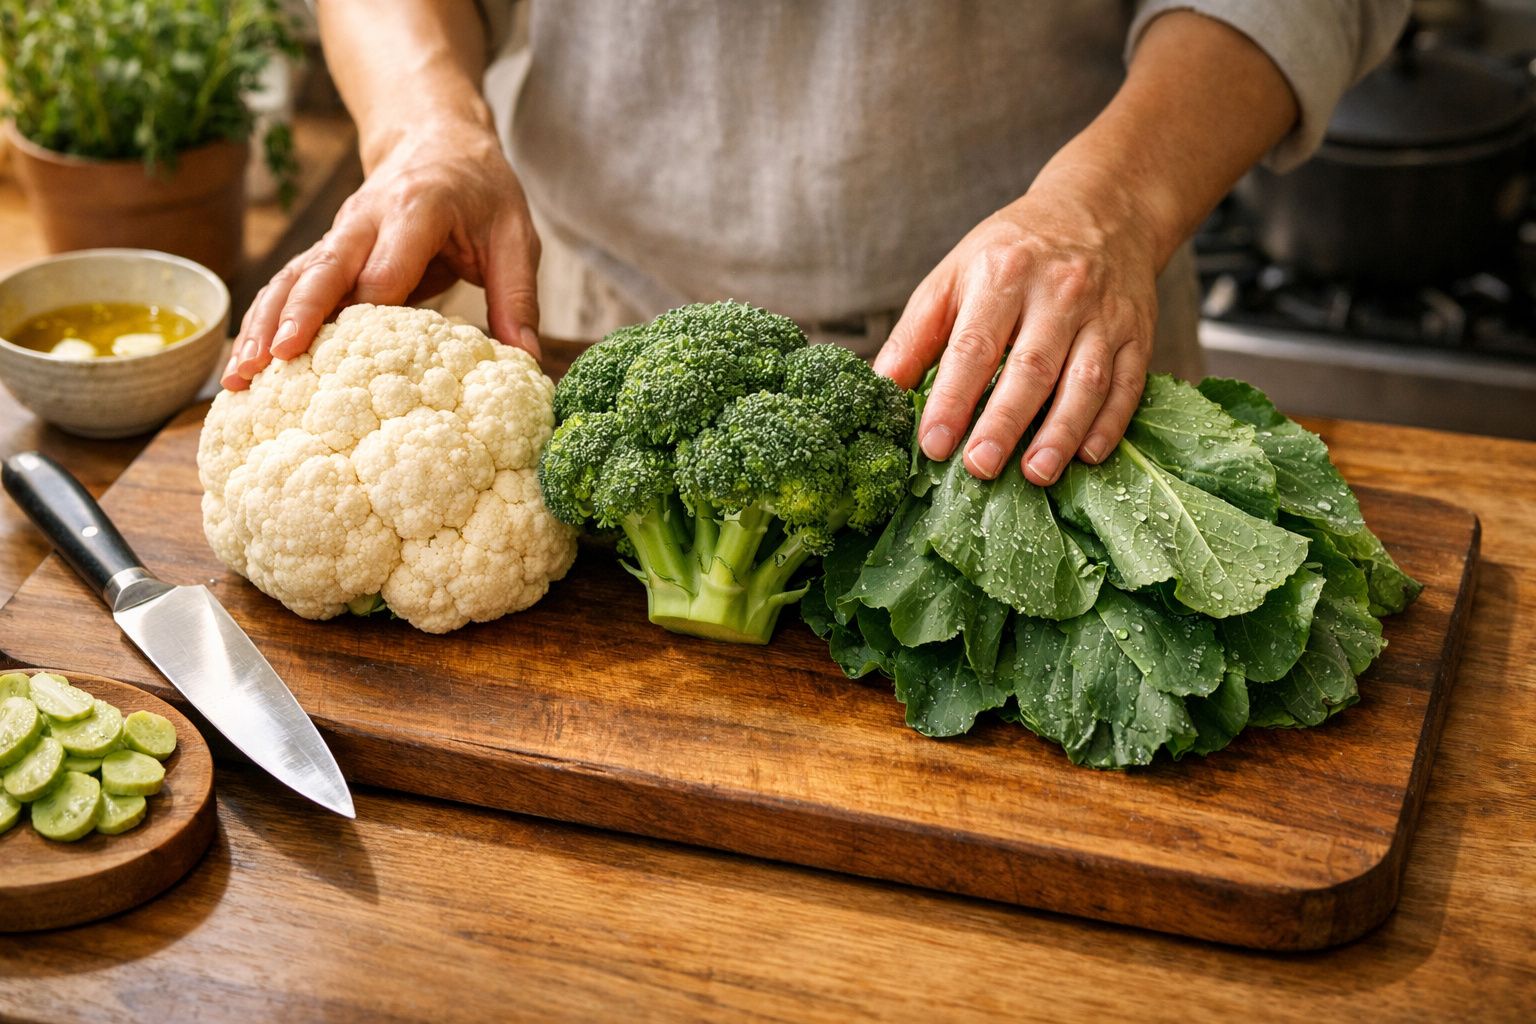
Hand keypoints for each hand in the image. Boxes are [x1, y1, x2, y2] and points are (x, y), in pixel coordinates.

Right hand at [222, 119, 540, 389]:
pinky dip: (263, 321)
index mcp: (417, 210)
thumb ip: (518, 297)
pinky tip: (243, 363)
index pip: (387, 266)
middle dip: (297, 315)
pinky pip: (289, 287)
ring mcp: (340, 235)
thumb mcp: (515, 236)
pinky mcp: (328, 253)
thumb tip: (526, 361)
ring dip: (264, 324)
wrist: (436, 140)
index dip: (370, 306)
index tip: (353, 351)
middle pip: (324, 269)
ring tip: (240, 374)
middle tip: (276, 360)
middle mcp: (366, 220)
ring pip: (293, 279)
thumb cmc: (481, 191)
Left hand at [873, 171, 1159, 484]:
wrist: (1102, 211)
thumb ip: (916, 334)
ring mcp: (1104, 314)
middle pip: (1031, 366)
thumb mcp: (954, 276)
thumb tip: (880, 390)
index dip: (952, 397)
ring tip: (1035, 474)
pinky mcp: (1139, 333)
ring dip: (1061, 432)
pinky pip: (1128, 384)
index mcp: (1004, 274)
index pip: (974, 345)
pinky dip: (1110, 423)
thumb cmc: (1013, 254)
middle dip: (1004, 422)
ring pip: (1086, 380)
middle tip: (979, 467)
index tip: (933, 442)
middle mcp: (1058, 292)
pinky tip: (1088, 456)